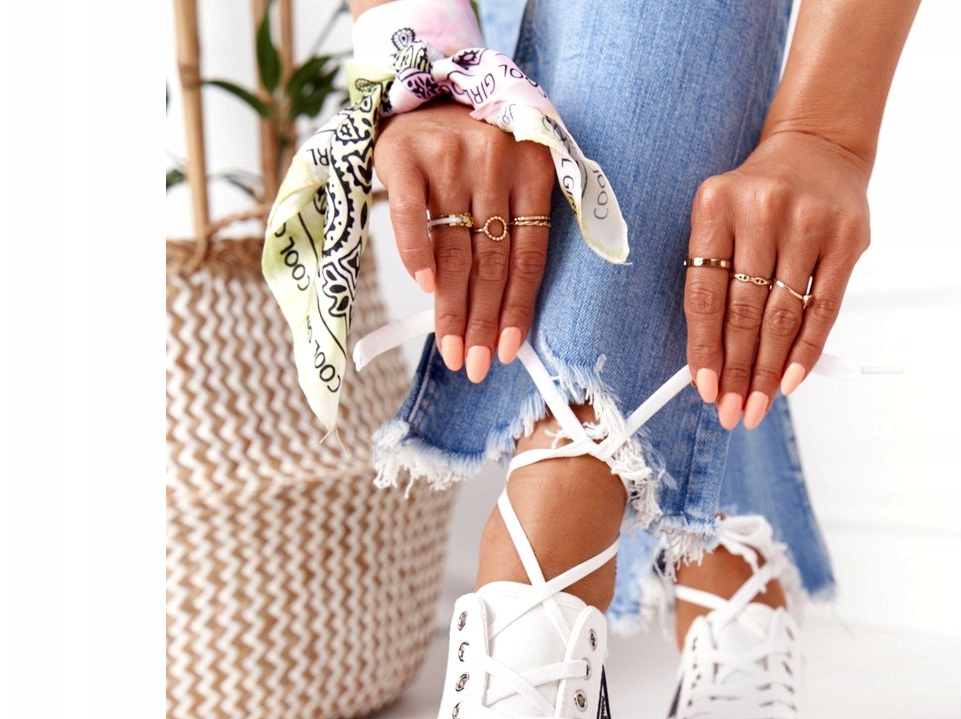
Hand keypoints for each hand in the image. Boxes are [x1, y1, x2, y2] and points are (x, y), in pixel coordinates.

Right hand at [374, 100, 555, 381]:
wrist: (425, 88)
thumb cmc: (474, 152)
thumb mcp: (511, 178)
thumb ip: (514, 231)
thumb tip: (504, 316)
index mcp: (533, 173)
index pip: (528, 258)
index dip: (517, 310)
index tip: (505, 353)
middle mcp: (495, 162)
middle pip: (490, 262)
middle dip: (481, 322)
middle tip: (473, 366)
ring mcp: (450, 156)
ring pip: (454, 250)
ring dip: (450, 308)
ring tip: (450, 349)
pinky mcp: (406, 155)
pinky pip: (410, 219)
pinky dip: (417, 257)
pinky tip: (425, 289)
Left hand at [684, 131, 870, 428]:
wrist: (818, 144)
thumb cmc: (759, 198)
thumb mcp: (722, 220)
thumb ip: (714, 280)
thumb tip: (709, 362)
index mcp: (715, 206)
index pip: (705, 294)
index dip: (704, 348)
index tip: (704, 389)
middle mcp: (762, 211)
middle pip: (743, 311)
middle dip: (735, 371)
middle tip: (730, 412)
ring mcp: (808, 222)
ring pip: (782, 316)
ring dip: (767, 371)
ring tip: (756, 405)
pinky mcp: (847, 237)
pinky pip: (823, 308)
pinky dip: (805, 351)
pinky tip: (790, 382)